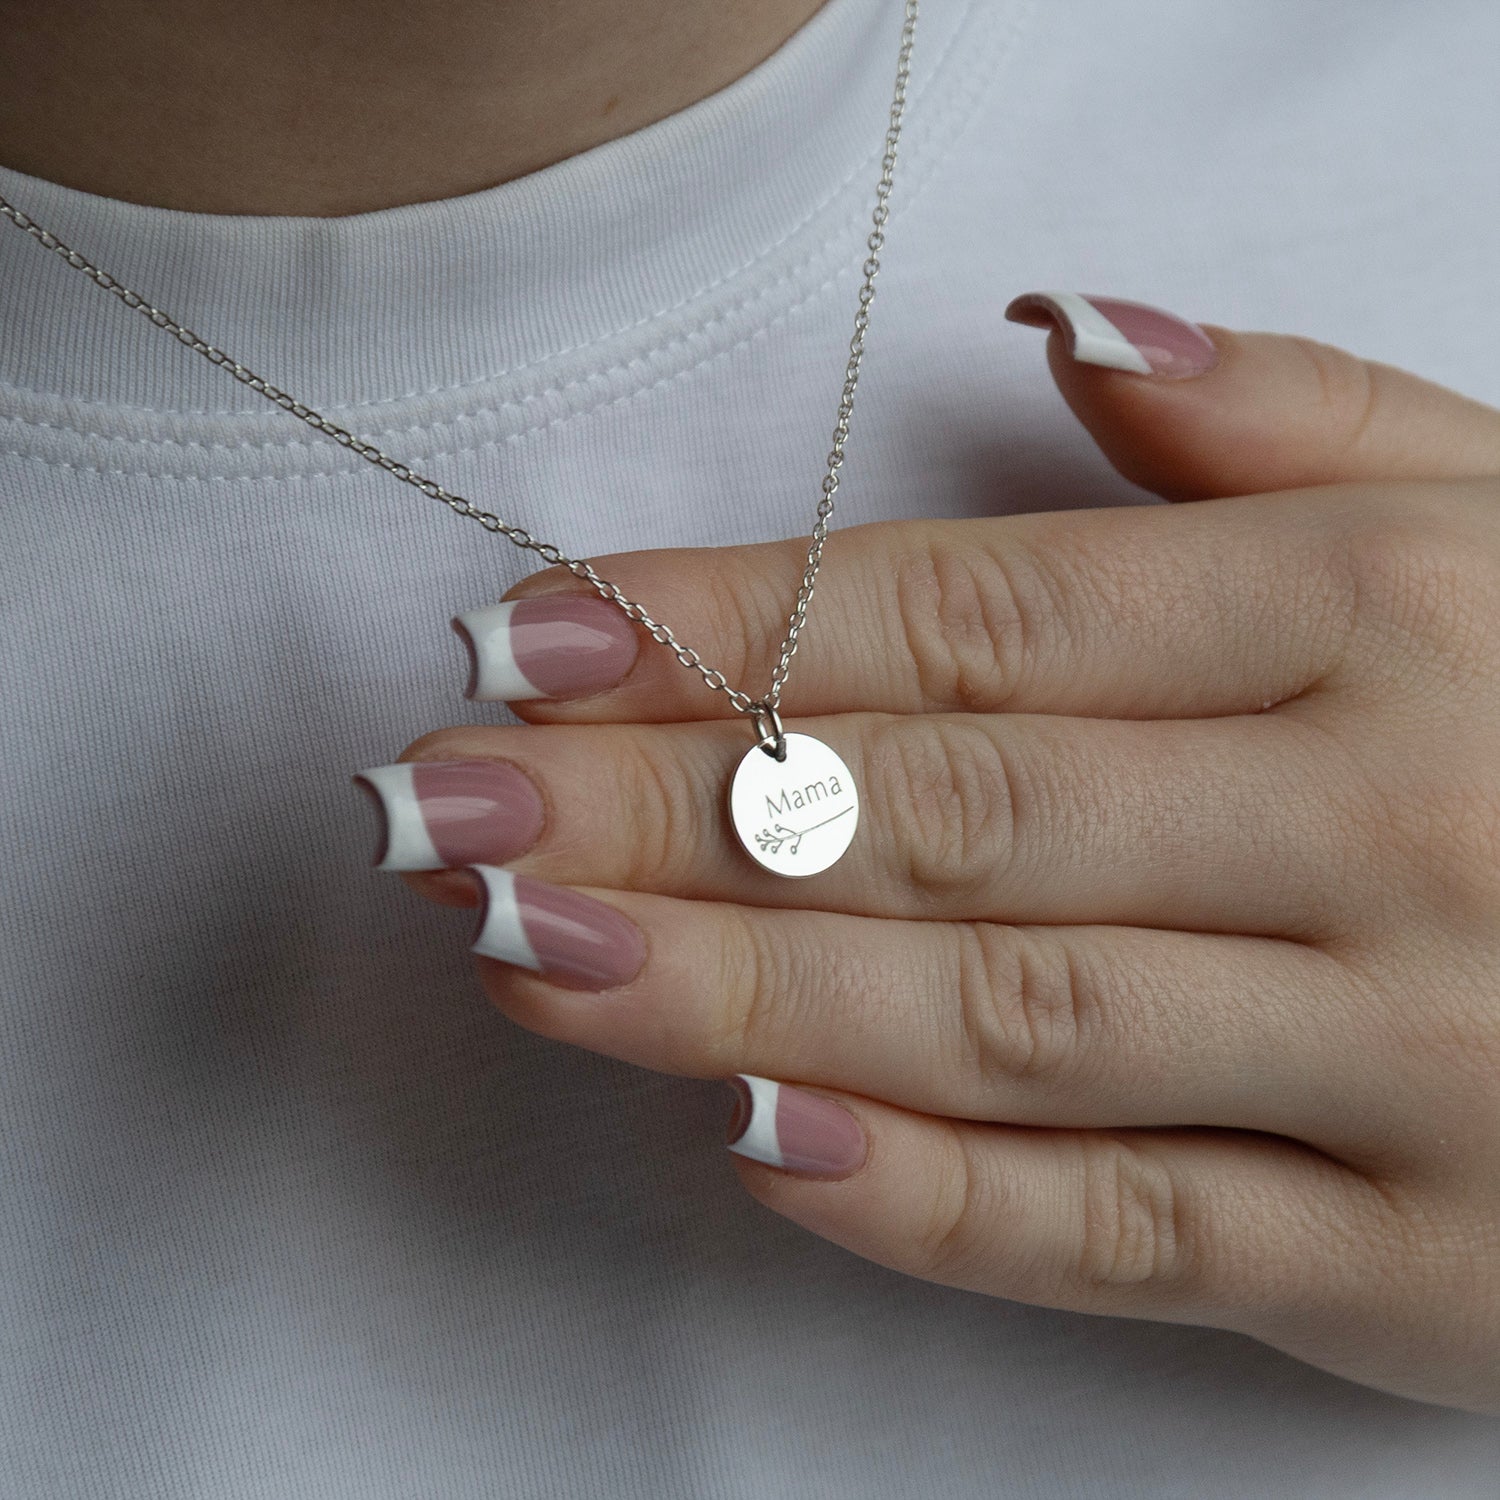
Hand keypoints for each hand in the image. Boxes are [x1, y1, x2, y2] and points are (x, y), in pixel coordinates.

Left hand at [357, 294, 1499, 1412]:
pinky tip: (752, 1143)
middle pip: (939, 810)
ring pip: (1000, 1019)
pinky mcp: (1421, 1261)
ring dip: (735, 991)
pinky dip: (934, 1202)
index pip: (969, 611)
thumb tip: (1067, 336)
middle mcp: (1373, 822)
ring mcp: (1399, 1056)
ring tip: (525, 954)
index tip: (524, 643)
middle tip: (443, 813)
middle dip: (665, 811)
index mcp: (1374, 616)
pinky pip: (1131, 1236)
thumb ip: (1296, 429)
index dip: (726, 627)